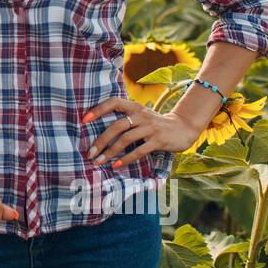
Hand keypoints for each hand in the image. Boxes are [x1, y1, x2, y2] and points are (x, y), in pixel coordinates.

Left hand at [81, 98, 202, 166]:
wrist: (183, 128)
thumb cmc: (155, 124)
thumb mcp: (141, 116)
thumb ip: (125, 119)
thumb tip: (98, 131)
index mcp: (134, 107)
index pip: (113, 102)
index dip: (98, 109)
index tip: (84, 120)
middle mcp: (141, 115)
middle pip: (116, 126)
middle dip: (101, 140)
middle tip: (90, 153)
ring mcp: (150, 127)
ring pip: (125, 139)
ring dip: (110, 152)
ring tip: (99, 162)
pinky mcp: (158, 140)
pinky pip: (138, 150)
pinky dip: (125, 159)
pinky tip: (116, 165)